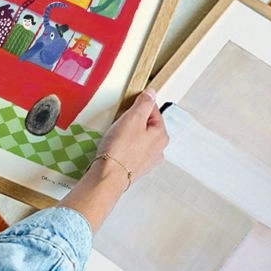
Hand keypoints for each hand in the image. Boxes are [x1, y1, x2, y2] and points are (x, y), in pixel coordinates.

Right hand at [57, 88, 167, 232]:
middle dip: (132, 120)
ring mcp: (147, 160)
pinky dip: (123, 145)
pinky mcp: (135, 167)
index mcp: (161, 135)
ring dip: (127, 133)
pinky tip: (114, 146)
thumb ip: (144, 103)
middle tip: (119, 121)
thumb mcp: (133, 118)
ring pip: (138, 137)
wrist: (108, 176)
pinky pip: (131, 150)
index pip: (153, 110)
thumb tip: (152, 93)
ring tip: (115, 135)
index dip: (138, 105)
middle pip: (146, 124)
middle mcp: (158, 149)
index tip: (127, 106)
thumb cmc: (121, 148)